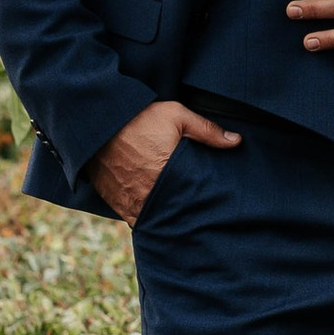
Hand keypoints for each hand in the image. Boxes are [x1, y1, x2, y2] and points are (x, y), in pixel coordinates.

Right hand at [89, 99, 240, 223]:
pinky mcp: (111, 200)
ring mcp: (126, 201)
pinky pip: (130, 215)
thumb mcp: (176, 116)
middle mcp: (146, 195)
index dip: (198, 205)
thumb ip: (207, 131)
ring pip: (150, 218)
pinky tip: (148, 205)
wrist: (95, 122)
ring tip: (170, 209)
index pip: (190, 202)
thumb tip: (237, 141)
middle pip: (170, 214)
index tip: (205, 203)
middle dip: (180, 213)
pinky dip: (140, 212)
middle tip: (189, 208)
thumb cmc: (138, 118)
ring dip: (159, 215)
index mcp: (167, 177)